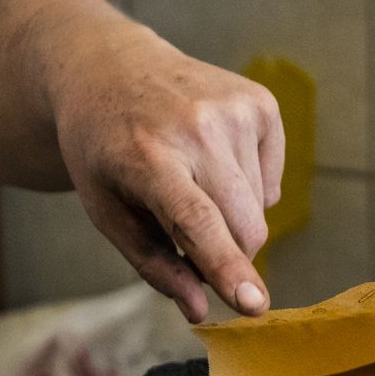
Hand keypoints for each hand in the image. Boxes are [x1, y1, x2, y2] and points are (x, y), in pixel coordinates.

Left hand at [50, 23, 282, 322]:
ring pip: (260, 211)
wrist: (108, 65)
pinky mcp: (259, 104)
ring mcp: (234, 111)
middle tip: (188, 235)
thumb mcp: (106, 210)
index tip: (254, 305)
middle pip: (244, 229)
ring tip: (191, 181)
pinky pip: (270, 183)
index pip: (197, 222)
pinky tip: (212, 160)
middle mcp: (197, 128)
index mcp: (149, 157)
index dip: (226, 267)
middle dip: (227, 253)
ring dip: (231, 216)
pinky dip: (247, 188)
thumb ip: (152, 264)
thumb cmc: (104, 148)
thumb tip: (199, 310)